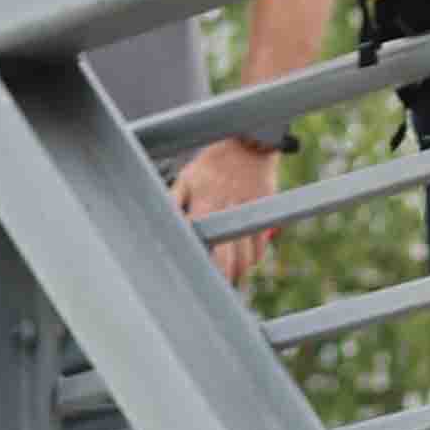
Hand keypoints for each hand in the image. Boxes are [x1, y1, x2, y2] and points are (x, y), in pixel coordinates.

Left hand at [174, 127, 283, 287]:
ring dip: (240, 269)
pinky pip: (261, 245)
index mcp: (205, 203)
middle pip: (230, 259)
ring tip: (231, 274)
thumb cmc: (212, 162)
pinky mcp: (266, 211)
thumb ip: (174, 202)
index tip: (197, 277)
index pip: (202, 243)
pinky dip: (254, 256)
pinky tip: (246, 259)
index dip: (201, 265)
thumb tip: (163, 224)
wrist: (248, 141)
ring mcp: (250, 212)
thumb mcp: (187, 177)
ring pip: (249, 256)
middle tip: (218, 288)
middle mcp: (229, 210)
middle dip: (225, 277)